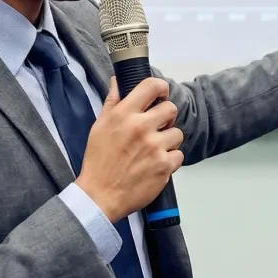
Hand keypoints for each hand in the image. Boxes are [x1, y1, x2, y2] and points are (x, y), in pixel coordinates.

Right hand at [75, 78, 184, 221]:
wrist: (100, 195)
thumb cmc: (99, 162)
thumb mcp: (99, 126)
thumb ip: (112, 102)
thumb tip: (117, 81)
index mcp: (124, 114)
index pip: (152, 86)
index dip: (161, 88)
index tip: (160, 95)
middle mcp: (141, 127)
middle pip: (171, 108)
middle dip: (165, 118)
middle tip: (156, 128)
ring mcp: (154, 147)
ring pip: (177, 133)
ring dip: (169, 141)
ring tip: (154, 150)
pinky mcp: (164, 166)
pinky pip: (179, 155)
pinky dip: (170, 160)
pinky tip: (156, 165)